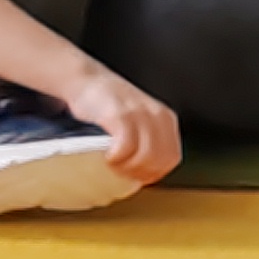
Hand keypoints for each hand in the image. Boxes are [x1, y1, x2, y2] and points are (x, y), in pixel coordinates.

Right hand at [61, 66, 181, 184]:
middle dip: (139, 174)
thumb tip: (142, 174)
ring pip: (146, 156)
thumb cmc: (109, 106)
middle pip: (160, 160)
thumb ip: (146, 141)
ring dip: (127, 169)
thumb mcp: (138, 121)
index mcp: (166, 120)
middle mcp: (158, 116)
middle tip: (120, 174)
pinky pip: (126, 146)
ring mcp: (141, 114)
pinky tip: (107, 157)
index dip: (153, 173)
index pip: (171, 158)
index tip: (135, 178)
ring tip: (112, 166)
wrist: (88, 80)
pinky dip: (117, 158)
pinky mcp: (121, 114)